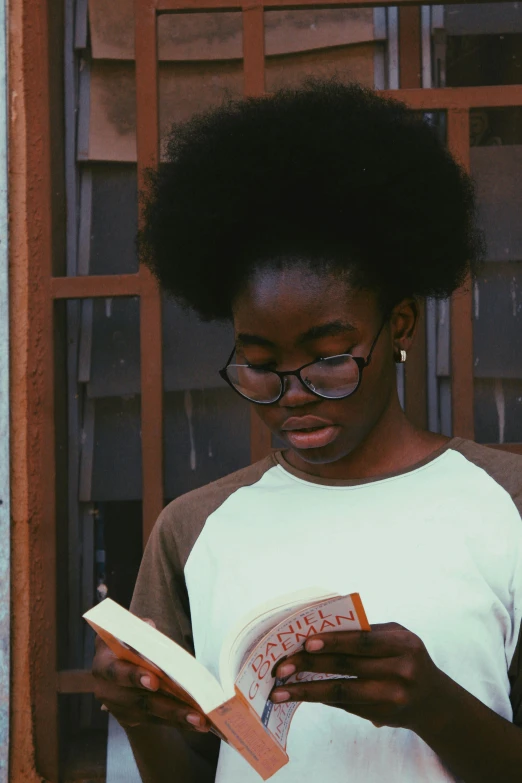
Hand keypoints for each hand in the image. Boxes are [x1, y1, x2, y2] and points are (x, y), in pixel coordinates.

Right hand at [92, 620, 209, 732]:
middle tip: (193, 711)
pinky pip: (157, 721)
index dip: (134, 676)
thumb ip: (139, 629)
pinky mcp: (131, 719)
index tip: (154, 681)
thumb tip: (150, 628)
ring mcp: (119, 707)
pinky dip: (178, 722)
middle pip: (138, 700)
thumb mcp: (129, 630)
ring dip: (178, 718)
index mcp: (103, 663)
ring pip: (151, 714)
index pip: (116, 672)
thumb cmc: (129, 640)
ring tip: (202, 720)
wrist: (120, 661)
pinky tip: (199, 722)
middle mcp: (106, 689)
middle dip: (167, 706)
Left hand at [270, 622, 442, 730]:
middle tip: (282, 666)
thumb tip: (320, 632)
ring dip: (307, 690)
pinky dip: (320, 698)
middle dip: (310, 665)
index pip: (362, 641)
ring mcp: (392, 697)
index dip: (333, 641)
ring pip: (341, 691)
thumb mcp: (397, 637)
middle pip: (347, 666)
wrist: (434, 701)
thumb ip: (366, 633)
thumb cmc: (407, 657)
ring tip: (281, 691)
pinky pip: (344, 704)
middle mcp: (401, 671)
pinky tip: (301, 694)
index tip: (306, 642)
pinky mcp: (381, 716)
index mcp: (403, 644)